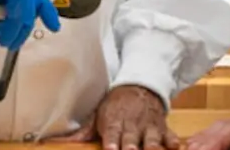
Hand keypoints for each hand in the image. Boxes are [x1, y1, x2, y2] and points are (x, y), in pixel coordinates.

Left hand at [48, 85, 175, 149]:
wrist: (140, 86)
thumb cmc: (115, 106)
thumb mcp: (98, 116)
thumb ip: (81, 132)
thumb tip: (54, 141)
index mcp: (114, 121)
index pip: (112, 132)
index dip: (112, 141)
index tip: (111, 148)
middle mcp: (131, 124)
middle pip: (132, 137)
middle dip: (131, 145)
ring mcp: (148, 126)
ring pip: (151, 137)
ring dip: (152, 145)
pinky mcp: (162, 127)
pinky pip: (170, 134)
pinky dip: (173, 140)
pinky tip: (176, 146)